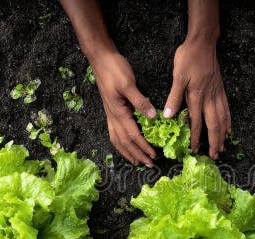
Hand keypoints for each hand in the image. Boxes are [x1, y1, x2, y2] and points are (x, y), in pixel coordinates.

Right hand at [90, 51, 157, 166]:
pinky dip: (120, 143)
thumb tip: (153, 117)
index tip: (154, 156)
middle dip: (137, 155)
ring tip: (137, 162)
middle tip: (150, 165)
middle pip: (125, 142)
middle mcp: (113, 116)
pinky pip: (114, 132)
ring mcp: (110, 114)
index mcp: (118, 112)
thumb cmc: (114, 69)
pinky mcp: (111, 110)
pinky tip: (125, 145)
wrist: (100, 59)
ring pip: (117, 140)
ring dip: (128, 153)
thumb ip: (140, 101)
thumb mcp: (128, 83)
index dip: (144, 147)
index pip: (133, 136)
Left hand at [163, 38, 230, 158]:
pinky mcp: (220, 89)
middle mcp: (209, 98)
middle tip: (214, 155)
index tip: (195, 150)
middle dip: (214, 141)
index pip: (197, 122)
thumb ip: (174, 96)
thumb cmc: (188, 57)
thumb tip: (168, 115)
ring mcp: (217, 94)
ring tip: (222, 146)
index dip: (196, 137)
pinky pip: (226, 109)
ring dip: (222, 134)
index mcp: (197, 96)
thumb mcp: (177, 76)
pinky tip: (229, 127)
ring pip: (222, 118)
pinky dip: (228, 120)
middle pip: (214, 124)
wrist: (203, 43)